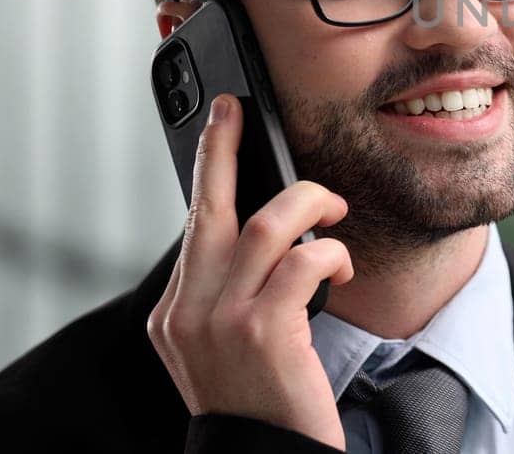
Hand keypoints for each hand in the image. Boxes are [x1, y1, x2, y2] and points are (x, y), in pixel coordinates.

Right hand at [147, 93, 354, 449]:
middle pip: (205, 207)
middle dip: (220, 148)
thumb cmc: (261, 404)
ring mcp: (221, 320)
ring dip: (310, 204)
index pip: (191, 227)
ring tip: (333, 211)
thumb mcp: (224, 348)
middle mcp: (187, 312)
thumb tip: (259, 229)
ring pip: (265, 225)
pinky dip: (331, 252)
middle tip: (235, 109)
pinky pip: (304, 262)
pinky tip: (341, 263)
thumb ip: (229, 293)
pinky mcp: (263, 330)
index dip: (208, 173)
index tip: (218, 129)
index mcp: (172, 316)